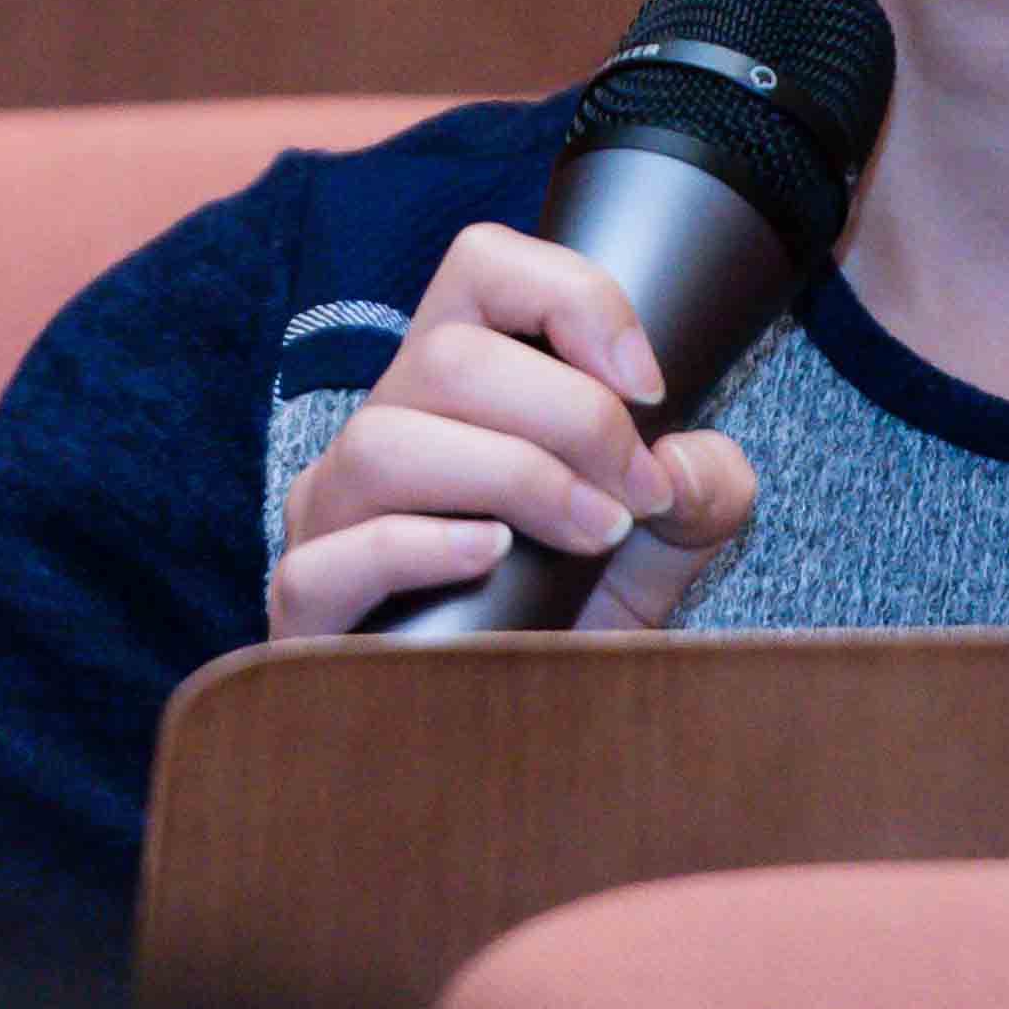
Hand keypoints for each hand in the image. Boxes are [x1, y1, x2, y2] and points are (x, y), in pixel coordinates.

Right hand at [263, 222, 769, 638]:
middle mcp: (385, 430)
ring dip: (514, 480)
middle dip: (570, 417)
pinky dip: (421, 549)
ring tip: (588, 537)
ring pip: (386, 444)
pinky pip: (335, 557)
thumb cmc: (575, 619)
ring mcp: (333, 516)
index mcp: (458, 388)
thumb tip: (685, 464)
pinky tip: (491, 563)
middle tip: (635, 495)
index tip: (648, 384)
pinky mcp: (307, 606)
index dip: (571, 296)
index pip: (483, 266)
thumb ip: (702, 485)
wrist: (521, 741)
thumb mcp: (665, 545)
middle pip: (447, 355)